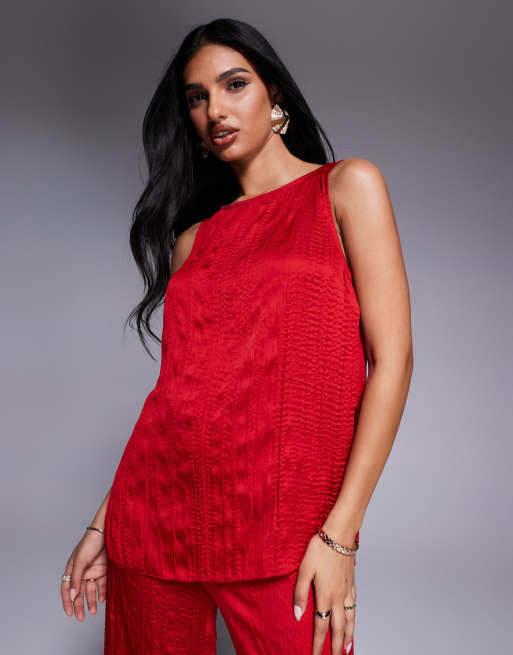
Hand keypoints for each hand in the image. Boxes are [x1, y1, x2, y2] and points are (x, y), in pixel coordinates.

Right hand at [60, 529, 107, 621]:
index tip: (69, 613)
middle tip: (81, 618)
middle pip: (79, 592)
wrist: (108, 530)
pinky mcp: (104, 569)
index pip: (67, 588)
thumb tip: (73, 596)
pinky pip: (102, 584)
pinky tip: (102, 600)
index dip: (67, 601)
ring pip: (90, 590)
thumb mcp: (80, 561)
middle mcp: (82, 571)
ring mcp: (93, 570)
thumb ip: (76, 579)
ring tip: (93, 612)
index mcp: (72, 568)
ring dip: (91, 601)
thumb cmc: (90, 542)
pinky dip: (102, 593)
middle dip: (79, 605)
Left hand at [293, 532, 355, 654]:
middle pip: (338, 627)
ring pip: (350, 619)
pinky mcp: (352, 582)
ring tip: (348, 648)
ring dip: (348, 636)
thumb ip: (300, 594)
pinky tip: (353, 619)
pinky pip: (355, 606)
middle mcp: (338, 597)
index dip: (318, 643)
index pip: (321, 626)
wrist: (339, 535)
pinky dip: (355, 618)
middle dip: (336, 645)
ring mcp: (347, 590)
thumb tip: (298, 616)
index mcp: (325, 595)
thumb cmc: (319, 549)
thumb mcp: (304, 570)